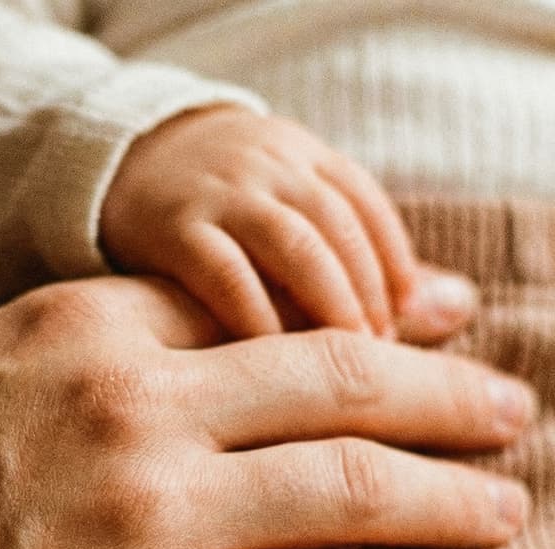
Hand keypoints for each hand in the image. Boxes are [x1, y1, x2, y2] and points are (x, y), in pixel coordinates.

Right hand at [0, 276, 533, 548]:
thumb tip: (148, 350)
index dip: (366, 323)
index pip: (259, 312)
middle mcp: (131, 410)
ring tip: (503, 509)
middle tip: (509, 410)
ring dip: (450, 499)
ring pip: (354, 492)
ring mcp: (148, 521)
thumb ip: (59, 351)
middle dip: (447, 395)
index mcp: (76, 331)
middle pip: (340, 384)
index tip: (427, 337)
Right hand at [99, 106, 456, 338]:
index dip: (395, 271)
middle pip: (341, 229)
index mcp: (304, 158)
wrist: (118, 164)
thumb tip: (452, 310)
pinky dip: (259, 320)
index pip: (369, 211)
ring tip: (342, 365)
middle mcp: (271, 168)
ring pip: (298, 249)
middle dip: (367, 295)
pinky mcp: (172, 230)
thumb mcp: (285, 208)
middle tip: (381, 361)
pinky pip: (228, 277)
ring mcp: (222, 196)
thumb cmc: (218, 210)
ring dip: (331, 308)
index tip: (405, 330)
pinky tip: (272, 367)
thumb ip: (353, 253)